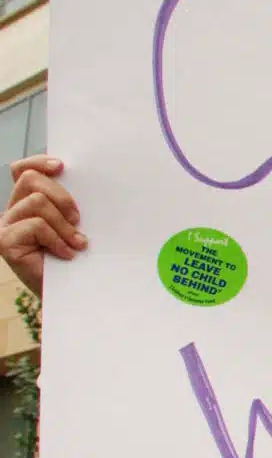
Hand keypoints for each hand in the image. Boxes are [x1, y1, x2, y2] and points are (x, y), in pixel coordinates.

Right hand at [0, 156, 84, 297]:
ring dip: (64, 224)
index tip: (62, 167)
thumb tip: (77, 183)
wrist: (71, 294)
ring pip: (38, 203)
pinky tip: (66, 254)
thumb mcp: (74, 227)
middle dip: (62, 197)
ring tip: (76, 243)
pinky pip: (36, 225)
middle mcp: (12, 211)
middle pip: (31, 180)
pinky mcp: (4, 242)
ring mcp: (5, 226)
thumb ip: (68, 206)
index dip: (39, 162)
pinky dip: (57, 239)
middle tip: (79, 220)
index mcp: (26, 203)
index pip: (22, 170)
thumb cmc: (75, 261)